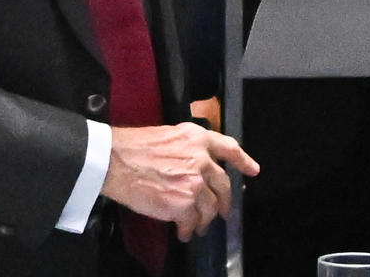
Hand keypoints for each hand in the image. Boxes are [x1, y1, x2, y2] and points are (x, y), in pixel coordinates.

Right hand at [103, 123, 258, 240]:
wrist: (116, 161)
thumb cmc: (135, 148)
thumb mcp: (170, 136)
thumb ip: (189, 149)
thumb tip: (197, 166)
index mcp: (198, 139)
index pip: (230, 148)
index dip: (244, 161)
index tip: (253, 170)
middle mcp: (202, 160)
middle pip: (223, 185)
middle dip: (225, 202)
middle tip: (223, 212)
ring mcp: (194, 183)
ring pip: (210, 207)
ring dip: (206, 221)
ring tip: (199, 228)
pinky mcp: (183, 204)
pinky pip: (192, 221)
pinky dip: (189, 230)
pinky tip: (184, 233)